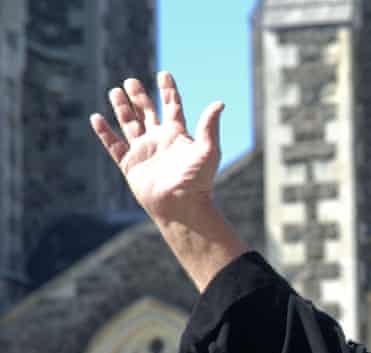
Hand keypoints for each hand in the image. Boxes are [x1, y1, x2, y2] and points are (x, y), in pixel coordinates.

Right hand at [90, 71, 222, 224]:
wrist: (181, 206)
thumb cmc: (198, 181)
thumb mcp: (208, 150)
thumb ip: (210, 126)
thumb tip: (219, 103)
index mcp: (178, 135)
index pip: (172, 107)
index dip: (168, 90)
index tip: (163, 73)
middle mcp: (160, 141)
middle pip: (148, 112)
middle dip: (140, 96)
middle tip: (131, 81)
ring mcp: (144, 152)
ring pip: (130, 124)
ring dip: (122, 108)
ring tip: (115, 91)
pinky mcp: (130, 165)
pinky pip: (114, 145)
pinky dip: (105, 132)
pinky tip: (96, 118)